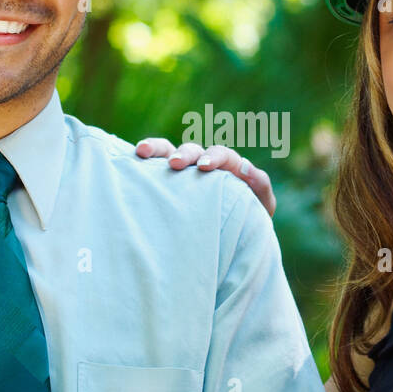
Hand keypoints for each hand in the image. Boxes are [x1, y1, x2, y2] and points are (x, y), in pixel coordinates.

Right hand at [135, 137, 275, 217]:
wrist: (231, 242)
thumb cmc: (248, 223)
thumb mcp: (261, 208)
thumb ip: (260, 187)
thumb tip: (246, 167)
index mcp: (229, 169)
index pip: (224, 156)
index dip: (214, 157)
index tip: (204, 167)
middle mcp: (203, 166)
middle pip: (193, 150)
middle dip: (185, 154)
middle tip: (176, 164)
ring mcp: (182, 173)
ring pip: (168, 151)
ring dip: (157, 149)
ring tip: (143, 152)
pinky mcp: (164, 182)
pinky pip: (152, 166)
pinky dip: (144, 158)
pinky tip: (131, 158)